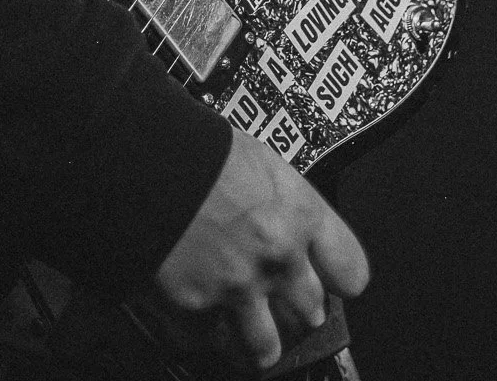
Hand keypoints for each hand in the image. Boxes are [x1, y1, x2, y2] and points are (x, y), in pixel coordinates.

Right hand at [154, 129, 368, 370]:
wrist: (145, 160)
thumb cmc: (200, 149)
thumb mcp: (261, 162)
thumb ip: (286, 204)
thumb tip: (291, 228)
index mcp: (300, 215)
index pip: (351, 272)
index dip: (337, 277)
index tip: (327, 277)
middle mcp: (278, 259)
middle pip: (311, 312)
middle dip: (295, 307)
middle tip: (277, 295)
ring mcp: (239, 289)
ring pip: (267, 347)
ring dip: (259, 340)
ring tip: (246, 328)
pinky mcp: (197, 310)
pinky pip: (212, 341)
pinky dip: (207, 332)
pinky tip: (200, 311)